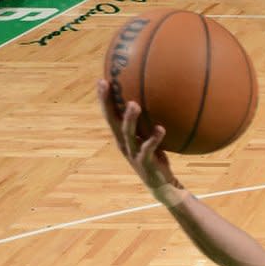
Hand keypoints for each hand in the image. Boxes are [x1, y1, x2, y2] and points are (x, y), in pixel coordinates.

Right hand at [96, 80, 179, 198]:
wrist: (162, 185)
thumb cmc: (156, 157)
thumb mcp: (150, 137)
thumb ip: (148, 122)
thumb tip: (158, 98)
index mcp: (122, 137)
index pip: (110, 115)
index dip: (104, 99)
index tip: (102, 80)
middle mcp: (124, 144)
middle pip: (111, 121)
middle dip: (107, 103)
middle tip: (107, 85)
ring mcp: (133, 154)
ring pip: (128, 134)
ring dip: (130, 119)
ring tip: (134, 104)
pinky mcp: (145, 163)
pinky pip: (148, 148)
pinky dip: (154, 138)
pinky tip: (160, 129)